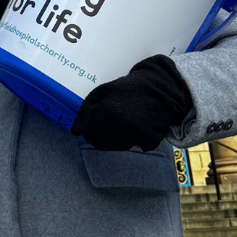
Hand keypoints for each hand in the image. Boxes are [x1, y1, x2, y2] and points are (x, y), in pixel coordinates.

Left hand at [70, 55, 192, 151]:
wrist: (160, 89)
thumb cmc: (127, 89)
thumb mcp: (102, 92)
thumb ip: (86, 111)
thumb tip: (75, 132)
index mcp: (107, 113)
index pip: (90, 136)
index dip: (89, 133)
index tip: (93, 127)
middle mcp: (121, 127)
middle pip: (103, 145)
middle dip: (102, 138)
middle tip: (109, 125)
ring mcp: (137, 135)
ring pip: (119, 147)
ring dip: (118, 139)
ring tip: (125, 122)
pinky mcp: (150, 141)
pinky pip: (137, 146)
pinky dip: (137, 139)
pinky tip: (140, 125)